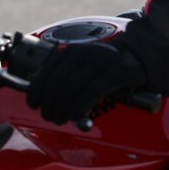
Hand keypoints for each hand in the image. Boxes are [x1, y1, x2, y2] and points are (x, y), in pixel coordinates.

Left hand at [26, 42, 144, 124]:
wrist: (135, 57)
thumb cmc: (102, 66)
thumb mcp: (80, 62)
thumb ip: (61, 72)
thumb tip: (37, 90)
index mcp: (72, 51)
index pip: (47, 71)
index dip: (37, 90)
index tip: (33, 104)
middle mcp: (84, 53)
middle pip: (58, 83)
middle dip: (49, 104)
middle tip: (48, 116)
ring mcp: (100, 63)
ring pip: (72, 89)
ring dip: (62, 109)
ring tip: (59, 119)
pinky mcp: (115, 74)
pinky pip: (91, 93)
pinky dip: (79, 106)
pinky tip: (74, 115)